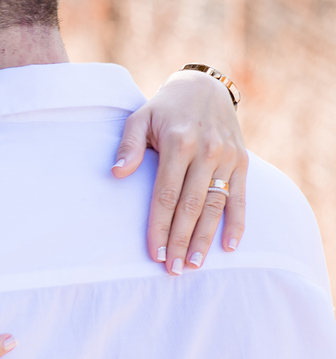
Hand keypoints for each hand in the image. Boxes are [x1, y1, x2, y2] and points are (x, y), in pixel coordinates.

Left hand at [112, 69, 247, 274]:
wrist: (203, 88)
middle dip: (182, 240)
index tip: (155, 253)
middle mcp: (206, 151)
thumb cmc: (163, 109)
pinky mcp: (242, 161)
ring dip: (206, 238)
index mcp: (178, 143)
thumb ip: (128, 146)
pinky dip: (237, 223)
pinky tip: (229, 246)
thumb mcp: (139, 118)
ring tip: (196, 265)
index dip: (160, 226)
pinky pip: (240, 197)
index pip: (166, 195)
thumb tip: (116, 173)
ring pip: (216, 206)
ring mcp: (227, 157)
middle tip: (174, 270)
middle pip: (192, 206)